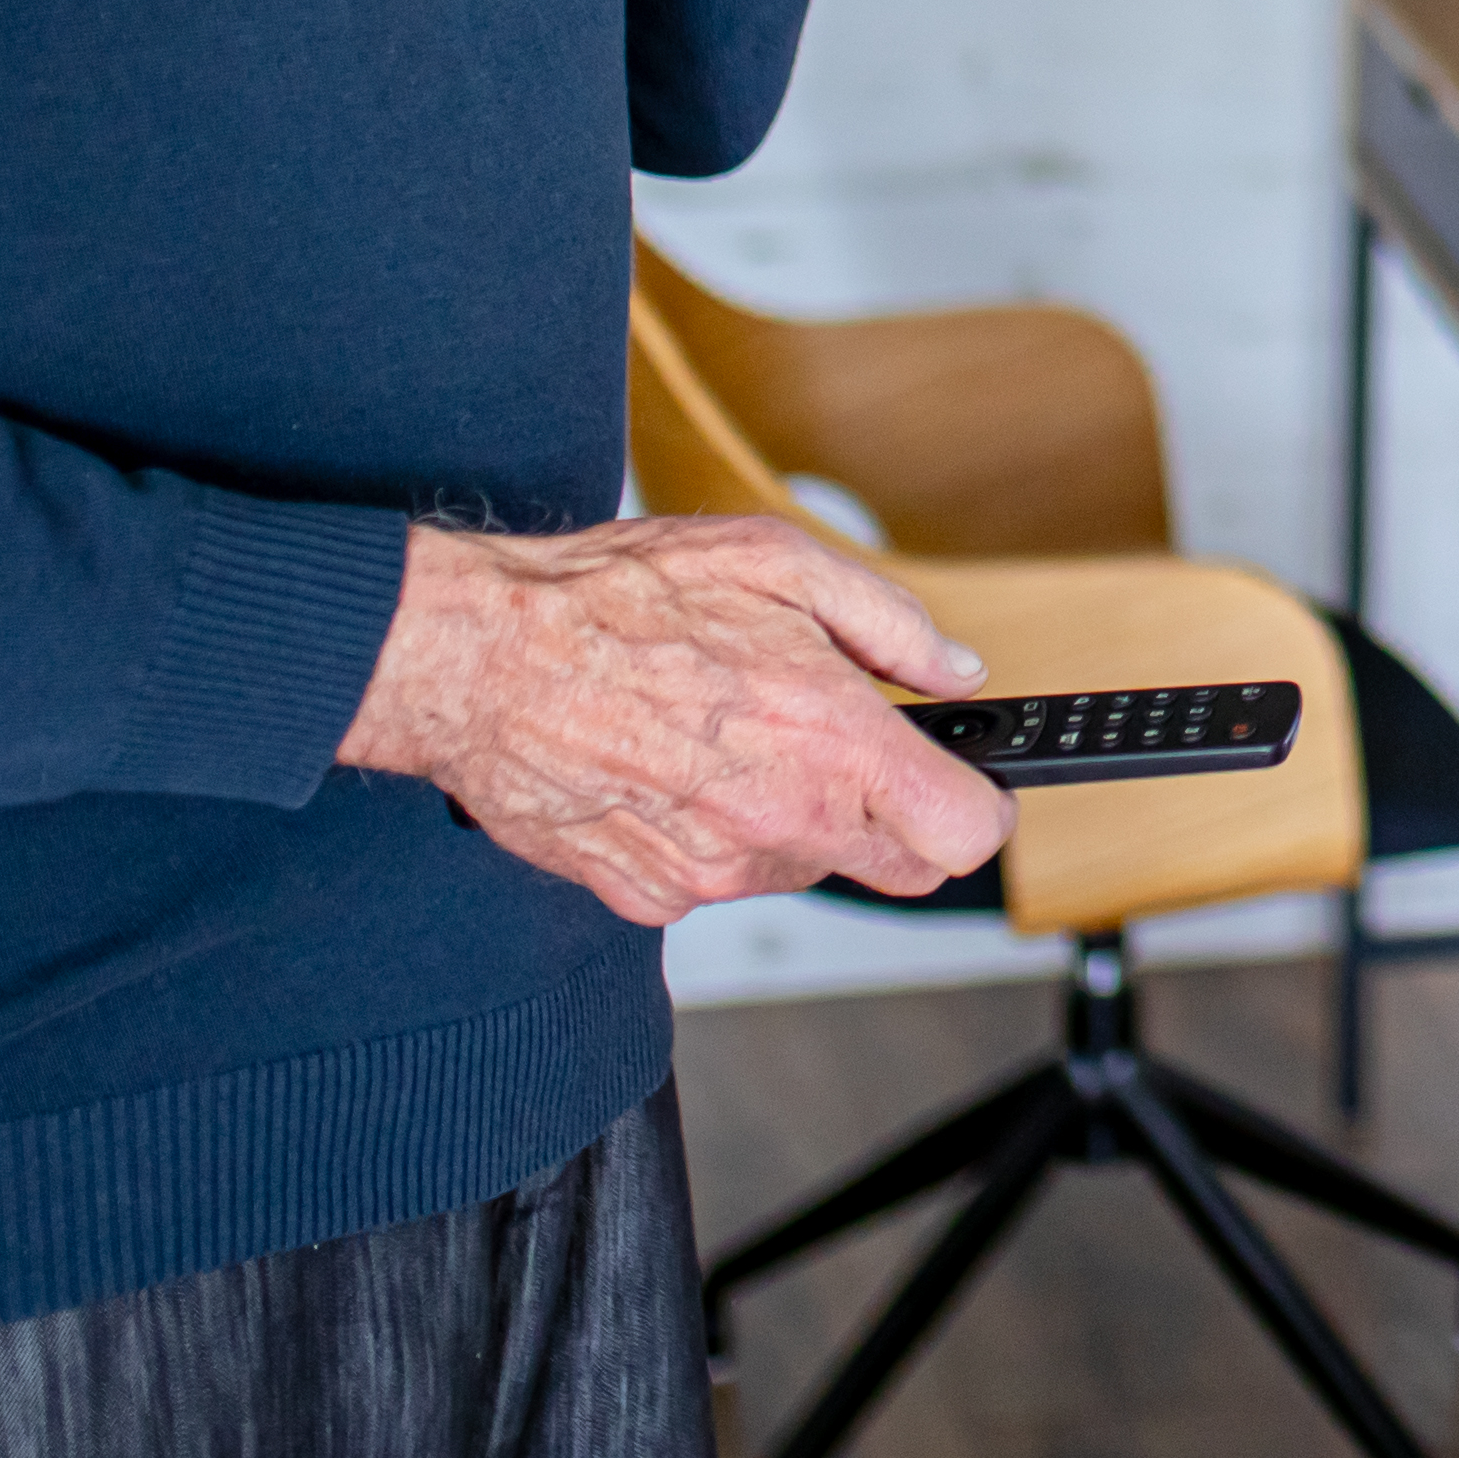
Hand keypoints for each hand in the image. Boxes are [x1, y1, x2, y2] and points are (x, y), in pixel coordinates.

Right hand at [332, 510, 1008, 929]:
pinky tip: (675, 770)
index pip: (965, 833)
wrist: (481, 662)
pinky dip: (716, 834)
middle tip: (847, 746)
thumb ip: (891, 625)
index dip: (977, 804)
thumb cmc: (616, 602)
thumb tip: (953, 672)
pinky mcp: (652, 896)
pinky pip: (721, 877)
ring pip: (806, 868)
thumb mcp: (779, 562)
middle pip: (901, 867)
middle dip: (896, 815)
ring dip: (796, 816)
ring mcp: (714, 870)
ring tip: (731, 735)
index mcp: (831, 743)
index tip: (962, 777)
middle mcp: (781, 821)